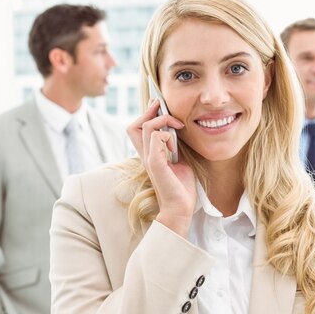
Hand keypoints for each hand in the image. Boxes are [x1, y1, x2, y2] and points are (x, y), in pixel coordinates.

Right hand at [127, 100, 195, 237]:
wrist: (180, 207)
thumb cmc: (181, 186)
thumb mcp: (179, 160)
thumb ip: (174, 146)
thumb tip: (177, 129)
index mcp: (150, 154)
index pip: (136, 129)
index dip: (146, 114)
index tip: (160, 106)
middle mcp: (146, 155)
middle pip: (133, 126)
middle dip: (148, 112)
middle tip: (163, 107)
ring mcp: (149, 159)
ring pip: (144, 127)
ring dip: (161, 121)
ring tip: (176, 125)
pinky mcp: (155, 163)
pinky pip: (155, 138)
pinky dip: (166, 135)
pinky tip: (175, 143)